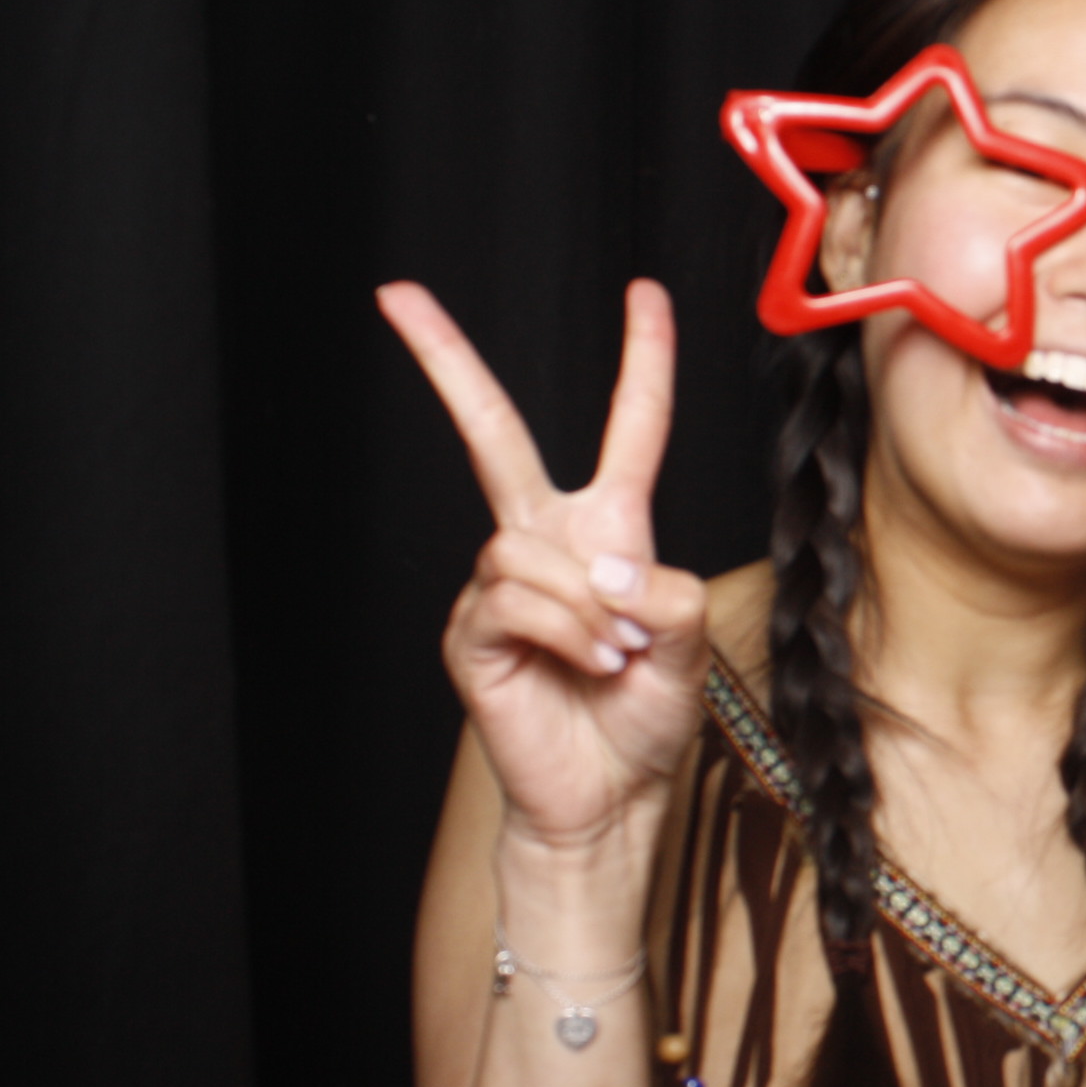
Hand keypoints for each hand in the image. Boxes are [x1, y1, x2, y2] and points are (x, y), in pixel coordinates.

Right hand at [379, 280, 710, 850]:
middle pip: (494, 434)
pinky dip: (568, 632)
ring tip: (616, 655)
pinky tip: (590, 665)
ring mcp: (500, 584)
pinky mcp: (470, 631)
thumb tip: (597, 563)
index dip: (642, 359)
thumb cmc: (645, 716)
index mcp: (610, 527)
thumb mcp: (688, 639)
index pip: (631, 428)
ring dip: (588, 605)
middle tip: (397, 294)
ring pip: (527, 548)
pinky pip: (513, 598)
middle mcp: (546, 540)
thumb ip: (662, 585)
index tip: (645, 292)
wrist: (608, 794)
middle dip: (446, 362)